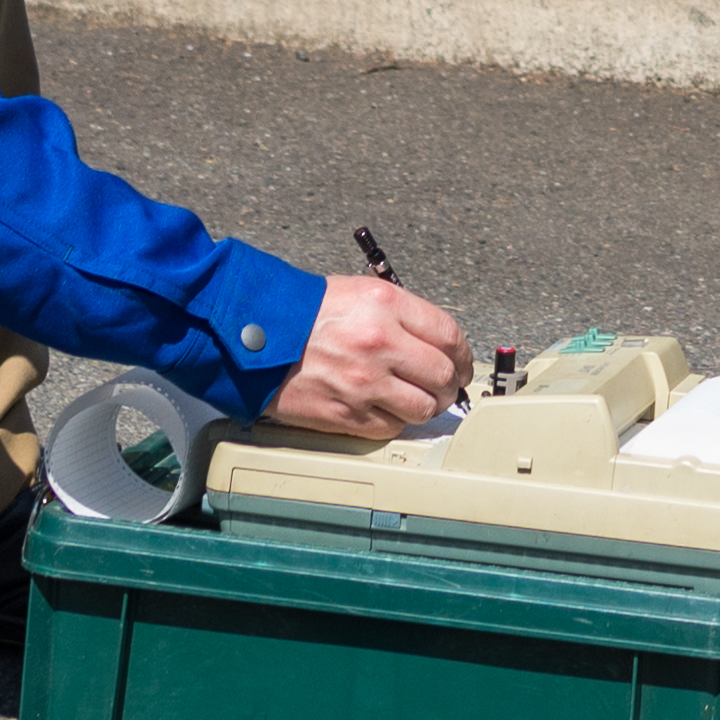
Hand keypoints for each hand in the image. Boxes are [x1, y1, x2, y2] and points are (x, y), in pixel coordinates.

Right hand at [266, 268, 471, 439]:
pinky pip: (391, 427)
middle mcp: (380, 344)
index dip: (463, 354)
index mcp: (387, 306)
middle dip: (451, 383)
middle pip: (444, 375)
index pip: (449, 336)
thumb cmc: (306, 312)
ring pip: (424, 408)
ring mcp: (364, 383)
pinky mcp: (346, 414)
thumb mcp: (361, 292)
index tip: (461, 362)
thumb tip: (438, 344)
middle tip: (446, 385)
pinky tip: (387, 408)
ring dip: (427, 406)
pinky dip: (395, 420)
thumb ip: (404, 315)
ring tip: (419, 399)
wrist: (257, 337)